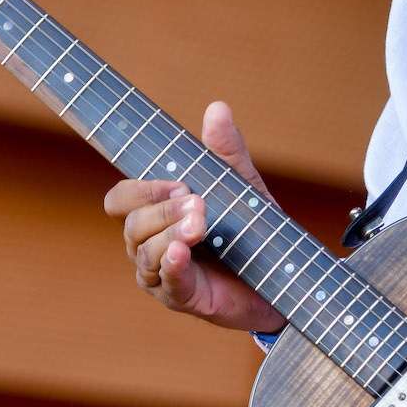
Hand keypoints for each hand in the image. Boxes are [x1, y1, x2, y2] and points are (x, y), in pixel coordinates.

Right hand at [103, 100, 285, 332]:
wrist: (284, 278)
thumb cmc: (253, 233)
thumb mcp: (242, 187)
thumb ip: (227, 153)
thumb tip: (217, 108)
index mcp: (156, 215)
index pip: (123, 198)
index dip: (142, 189)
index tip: (180, 183)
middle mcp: (149, 244)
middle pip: (130, 224)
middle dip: (161, 209)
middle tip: (198, 202)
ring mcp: (162, 274)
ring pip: (143, 252)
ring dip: (169, 233)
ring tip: (201, 224)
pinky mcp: (181, 298)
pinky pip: (165, 281)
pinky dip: (171, 265)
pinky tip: (180, 252)